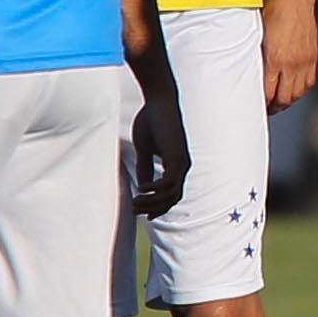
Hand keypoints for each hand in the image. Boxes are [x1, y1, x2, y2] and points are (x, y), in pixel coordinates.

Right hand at [128, 88, 190, 218]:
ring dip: (152, 201)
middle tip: (135, 210)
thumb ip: (145, 166)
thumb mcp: (146, 149)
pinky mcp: (177, 156)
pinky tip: (141, 188)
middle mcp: (182, 166)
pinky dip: (155, 188)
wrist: (159, 101)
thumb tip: (142, 186)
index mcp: (176, 165)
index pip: (172, 194)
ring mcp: (182, 162)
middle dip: (154, 208)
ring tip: (135, 203)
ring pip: (171, 193)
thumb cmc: (152, 122)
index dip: (159, 207)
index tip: (143, 215)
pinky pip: (168, 181)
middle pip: (173, 198)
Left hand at [261, 0, 317, 113]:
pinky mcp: (313, 56)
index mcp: (275, 59)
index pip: (268, 92)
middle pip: (285, 97)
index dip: (262, 103)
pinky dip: (301, 89)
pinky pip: (309, 81)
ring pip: (298, 92)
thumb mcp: (259, 35)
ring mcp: (305, 61)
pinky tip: (294, 88)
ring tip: (280, 101)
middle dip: (275, 106)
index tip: (257, 106)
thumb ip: (258, 56)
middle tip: (267, 108)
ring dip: (289, 100)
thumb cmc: (274, 11)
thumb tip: (252, 71)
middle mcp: (292, 63)